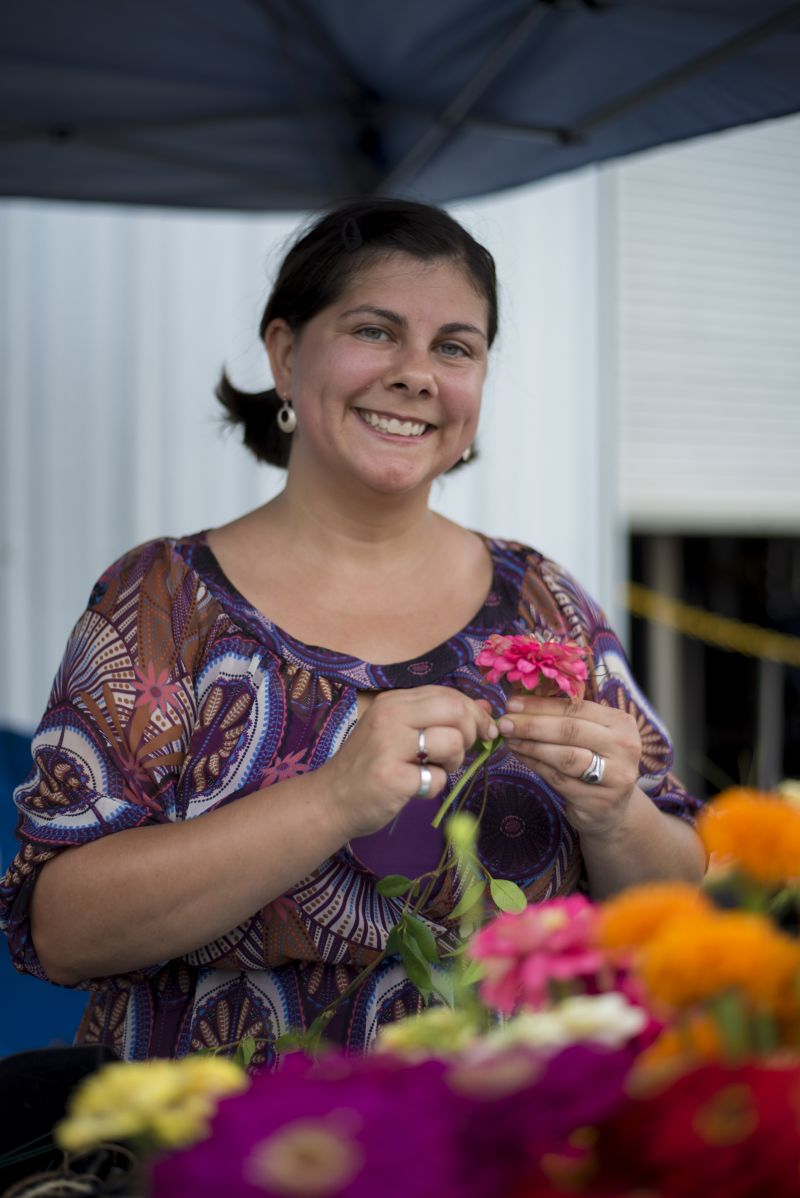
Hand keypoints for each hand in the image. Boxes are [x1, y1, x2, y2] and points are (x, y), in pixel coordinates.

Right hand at [324, 686, 498, 839]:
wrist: (330, 799)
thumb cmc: (369, 764)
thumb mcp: (398, 730)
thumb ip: (436, 716)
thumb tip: (485, 706)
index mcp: (393, 701)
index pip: (448, 694)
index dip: (474, 712)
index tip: (484, 730)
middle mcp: (390, 716)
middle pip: (455, 711)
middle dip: (472, 732)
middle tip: (463, 751)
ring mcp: (389, 746)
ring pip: (453, 742)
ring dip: (454, 762)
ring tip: (434, 770)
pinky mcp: (392, 778)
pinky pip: (438, 779)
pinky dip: (434, 787)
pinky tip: (415, 787)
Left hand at [497, 694, 641, 836]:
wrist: (613, 808)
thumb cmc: (596, 761)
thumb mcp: (591, 734)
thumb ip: (565, 717)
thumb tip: (520, 700)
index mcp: (621, 722)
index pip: (576, 708)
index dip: (541, 705)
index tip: (512, 703)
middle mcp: (624, 748)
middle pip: (571, 731)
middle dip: (532, 725)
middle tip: (504, 722)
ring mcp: (615, 777)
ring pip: (565, 757)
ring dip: (531, 746)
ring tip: (509, 739)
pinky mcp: (599, 801)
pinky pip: (559, 779)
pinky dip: (536, 765)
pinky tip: (521, 756)